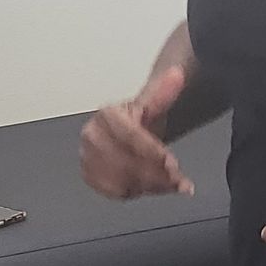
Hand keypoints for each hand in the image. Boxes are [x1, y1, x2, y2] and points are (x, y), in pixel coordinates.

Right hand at [80, 65, 194, 199]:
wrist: (126, 131)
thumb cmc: (138, 119)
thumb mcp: (153, 104)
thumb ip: (165, 91)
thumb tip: (177, 74)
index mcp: (107, 115)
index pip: (130, 136)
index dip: (152, 152)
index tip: (172, 163)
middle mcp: (92, 135)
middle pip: (125, 161)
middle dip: (155, 173)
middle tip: (177, 178)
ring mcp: (88, 157)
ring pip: (121, 179)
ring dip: (151, 185)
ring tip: (171, 184)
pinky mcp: (91, 176)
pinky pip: (115, 191)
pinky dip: (138, 191)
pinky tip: (154, 187)